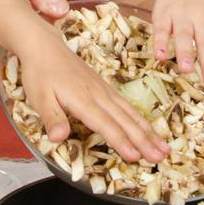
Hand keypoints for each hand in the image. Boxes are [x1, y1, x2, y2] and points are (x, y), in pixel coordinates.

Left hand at [19, 30, 167, 163]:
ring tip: (164, 148)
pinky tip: (149, 129)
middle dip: (144, 141)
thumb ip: (52, 118)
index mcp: (83, 100)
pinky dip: (141, 119)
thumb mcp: (39, 97)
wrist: (45, 47)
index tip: (136, 157)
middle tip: (161, 157)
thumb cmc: (40, 74)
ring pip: (131, 113)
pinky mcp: (105, 88)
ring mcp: (104, 91)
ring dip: (148, 132)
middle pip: (125, 121)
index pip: (106, 125)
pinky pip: (127, 106)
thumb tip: (58, 139)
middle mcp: (99, 95)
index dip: (121, 142)